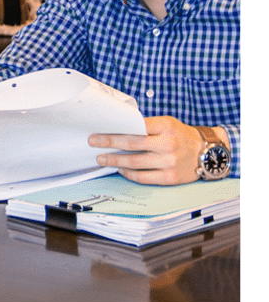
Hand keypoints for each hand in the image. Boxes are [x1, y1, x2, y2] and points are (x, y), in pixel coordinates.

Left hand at [88, 116, 204, 184]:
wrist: (208, 153)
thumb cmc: (180, 135)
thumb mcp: (167, 123)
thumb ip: (146, 126)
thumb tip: (118, 128)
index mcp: (165, 126)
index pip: (135, 127)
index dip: (115, 130)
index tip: (99, 131)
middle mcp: (167, 144)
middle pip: (131, 144)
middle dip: (109, 144)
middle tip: (93, 142)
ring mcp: (169, 162)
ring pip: (134, 162)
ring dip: (115, 161)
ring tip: (102, 158)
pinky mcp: (170, 178)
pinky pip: (143, 177)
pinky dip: (129, 173)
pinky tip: (120, 169)